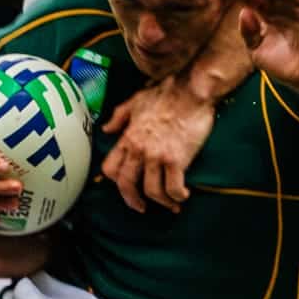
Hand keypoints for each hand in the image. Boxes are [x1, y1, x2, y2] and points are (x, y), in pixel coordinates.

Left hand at [100, 79, 214, 212]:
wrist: (191, 91)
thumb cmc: (167, 93)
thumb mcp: (135, 101)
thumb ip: (119, 117)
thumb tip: (106, 129)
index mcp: (128, 137)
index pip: (110, 168)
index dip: (115, 181)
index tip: (125, 186)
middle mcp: (139, 150)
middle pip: (127, 185)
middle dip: (133, 200)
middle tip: (141, 207)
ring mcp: (157, 156)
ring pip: (152, 191)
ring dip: (161, 202)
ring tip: (170, 204)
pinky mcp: (177, 160)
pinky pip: (173, 188)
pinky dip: (178, 196)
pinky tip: (183, 196)